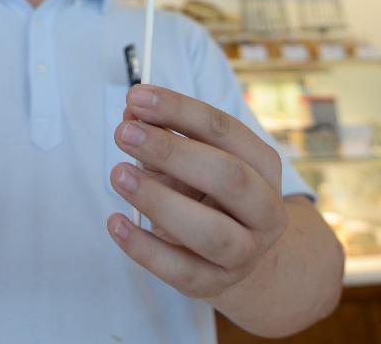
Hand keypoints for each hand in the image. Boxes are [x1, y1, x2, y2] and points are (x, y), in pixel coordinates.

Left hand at [106, 84, 287, 301]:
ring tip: (118, 175)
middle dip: (172, 151)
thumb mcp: (190, 157)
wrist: (237, 254)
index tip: (137, 96)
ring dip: (159, 200)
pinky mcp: (216, 284)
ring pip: (211, 232)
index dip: (179, 110)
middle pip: (227, 177)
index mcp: (263, 165)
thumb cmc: (206, 192)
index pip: (225, 130)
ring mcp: (246, 252)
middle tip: (124, 133)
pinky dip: (144, 248)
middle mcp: (265, 209)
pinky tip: (115, 222)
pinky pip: (181, 271)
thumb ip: (163, 133)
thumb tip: (133, 112)